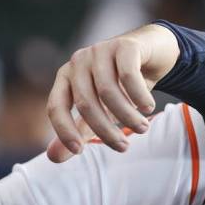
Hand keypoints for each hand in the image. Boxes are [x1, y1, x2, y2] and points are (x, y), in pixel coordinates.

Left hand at [46, 23, 180, 162]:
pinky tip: (148, 108)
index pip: (55, 107)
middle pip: (85, 103)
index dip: (64, 131)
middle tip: (123, 148)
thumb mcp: (99, 111)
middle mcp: (78, 62)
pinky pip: (128, 76)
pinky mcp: (124, 45)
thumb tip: (52, 158)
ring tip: (142, 129)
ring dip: (127, 116)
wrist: (152, 52)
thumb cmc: (120, 86)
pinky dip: (138, 96)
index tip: (79, 152)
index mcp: (66, 78)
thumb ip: (78, 132)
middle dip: (104, 130)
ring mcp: (100, 50)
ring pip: (107, 91)